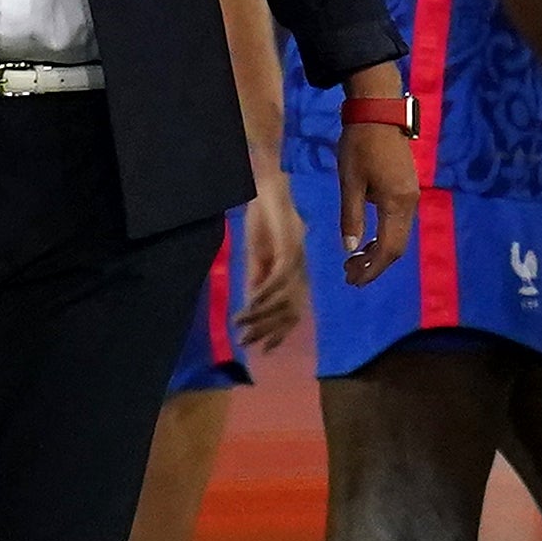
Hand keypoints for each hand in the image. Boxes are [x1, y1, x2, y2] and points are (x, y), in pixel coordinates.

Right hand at [236, 179, 306, 349]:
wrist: (266, 190)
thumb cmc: (262, 219)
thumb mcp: (256, 255)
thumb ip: (257, 278)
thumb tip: (252, 305)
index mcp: (296, 274)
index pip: (293, 313)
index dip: (279, 333)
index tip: (262, 350)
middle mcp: (301, 271)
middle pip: (289, 312)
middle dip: (267, 330)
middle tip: (245, 342)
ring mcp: (297, 261)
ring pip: (283, 300)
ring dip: (260, 315)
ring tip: (240, 324)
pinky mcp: (288, 250)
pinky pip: (277, 280)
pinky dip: (262, 295)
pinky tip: (249, 303)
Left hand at [336, 120, 417, 285]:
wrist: (378, 113)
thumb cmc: (360, 145)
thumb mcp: (349, 181)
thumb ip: (351, 216)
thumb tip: (350, 249)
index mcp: (396, 203)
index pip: (388, 249)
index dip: (371, 269)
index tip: (352, 280)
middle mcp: (410, 203)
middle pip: (396, 247)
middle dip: (374, 265)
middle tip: (348, 275)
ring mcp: (411, 196)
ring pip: (398, 236)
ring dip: (377, 252)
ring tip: (353, 261)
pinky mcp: (406, 189)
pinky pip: (398, 223)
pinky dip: (382, 237)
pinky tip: (365, 240)